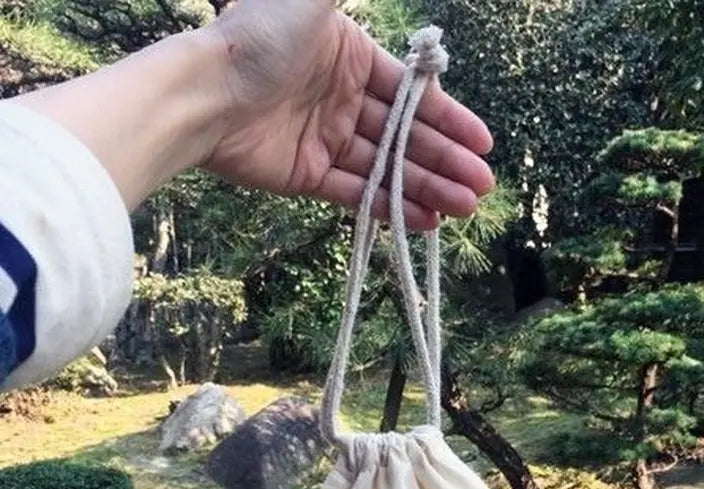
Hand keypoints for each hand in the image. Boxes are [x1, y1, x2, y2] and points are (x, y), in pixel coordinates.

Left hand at [204, 0, 494, 229]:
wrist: (206, 92)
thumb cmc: (260, 39)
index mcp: (351, 58)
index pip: (412, 94)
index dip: (450, 119)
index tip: (482, 144)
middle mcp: (342, 99)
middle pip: (406, 135)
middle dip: (447, 161)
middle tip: (481, 187)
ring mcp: (326, 139)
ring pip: (387, 167)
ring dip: (426, 188)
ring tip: (463, 208)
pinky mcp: (307, 175)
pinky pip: (357, 192)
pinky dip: (390, 206)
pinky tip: (424, 219)